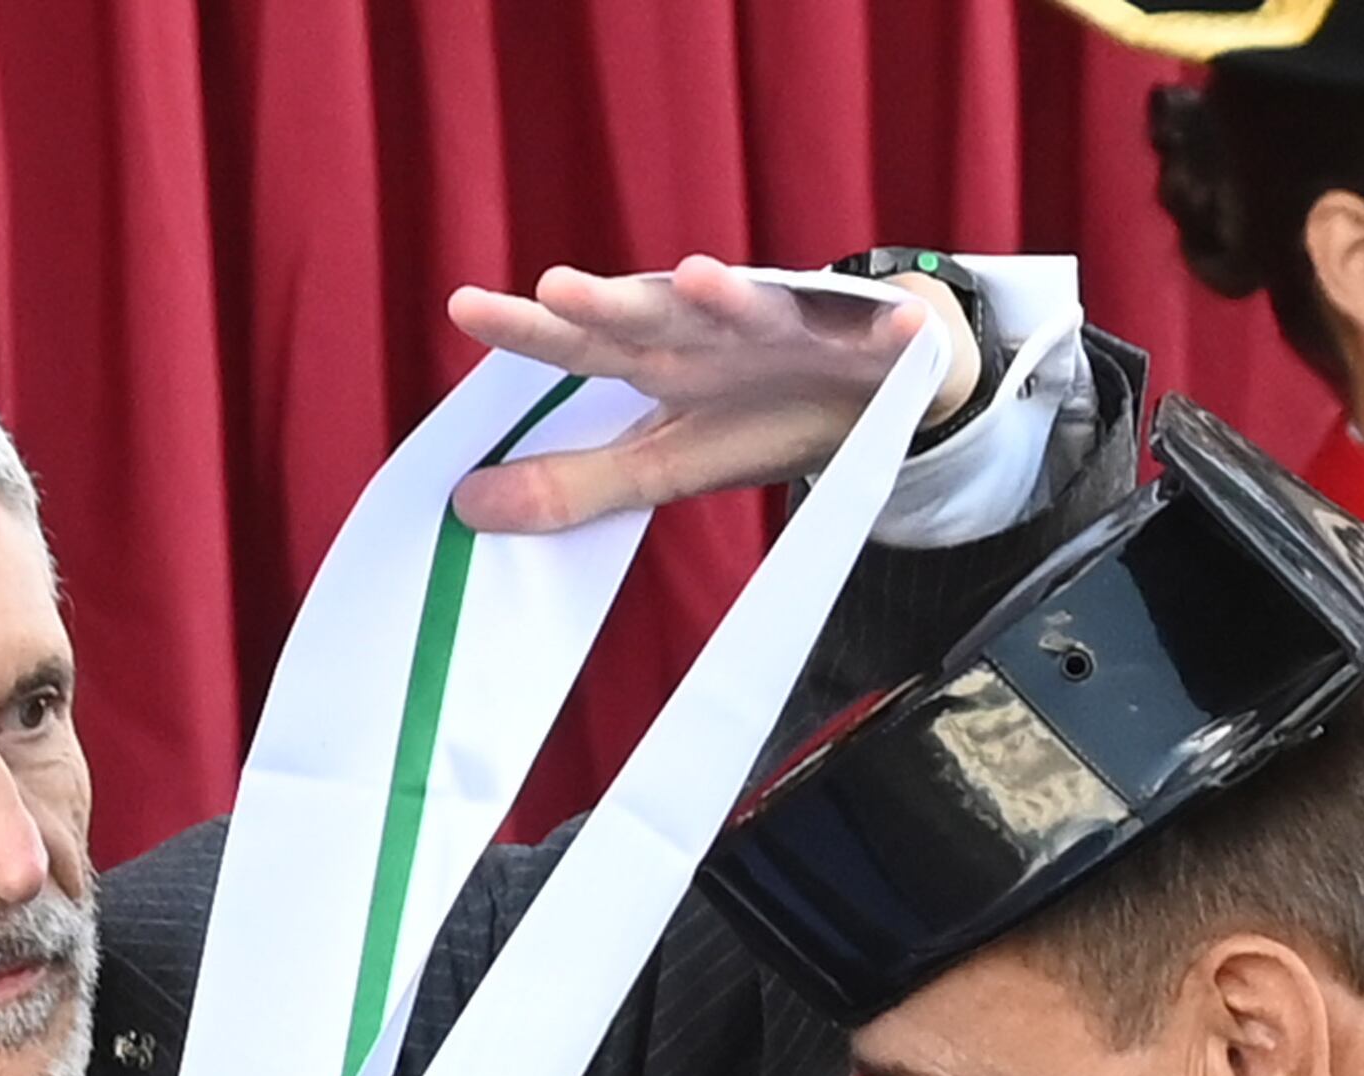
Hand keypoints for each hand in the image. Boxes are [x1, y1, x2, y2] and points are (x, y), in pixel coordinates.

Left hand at [443, 257, 972, 534]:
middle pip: (655, 312)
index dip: (526, 328)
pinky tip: (900, 330)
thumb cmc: (755, 413)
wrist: (868, 385)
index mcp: (661, 358)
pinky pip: (887, 336)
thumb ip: (570, 485)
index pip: (582, 343)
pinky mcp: (873, 338)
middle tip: (557, 289)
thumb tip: (464, 508)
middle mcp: (715, 330)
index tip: (463, 307)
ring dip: (733, 294)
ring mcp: (795, 328)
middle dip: (611, 299)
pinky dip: (894, 332)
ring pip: (760, 305)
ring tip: (703, 278)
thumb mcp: (660, 464)